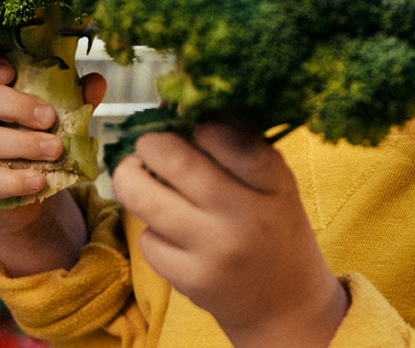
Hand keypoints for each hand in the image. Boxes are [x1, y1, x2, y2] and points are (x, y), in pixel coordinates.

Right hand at [0, 48, 107, 276]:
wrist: (27, 191)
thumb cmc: (35, 140)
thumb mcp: (55, 117)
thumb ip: (72, 98)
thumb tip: (96, 81)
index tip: (9, 71)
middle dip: (15, 105)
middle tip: (50, 118)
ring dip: (21, 144)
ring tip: (55, 150)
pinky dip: (13, 180)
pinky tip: (38, 180)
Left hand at [113, 125, 347, 347]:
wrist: (284, 303)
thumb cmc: (273, 230)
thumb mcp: (275, 187)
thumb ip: (239, 150)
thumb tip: (178, 110)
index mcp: (274, 185)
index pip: (231, 140)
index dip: (202, 126)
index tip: (195, 127)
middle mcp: (245, 217)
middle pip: (175, 160)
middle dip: (150, 143)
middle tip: (149, 145)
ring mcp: (214, 251)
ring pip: (144, 198)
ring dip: (130, 177)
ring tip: (135, 173)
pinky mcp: (190, 280)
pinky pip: (147, 239)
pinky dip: (150, 229)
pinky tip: (168, 231)